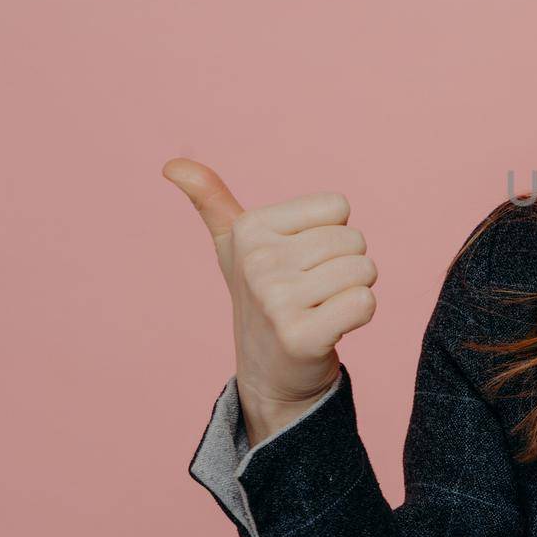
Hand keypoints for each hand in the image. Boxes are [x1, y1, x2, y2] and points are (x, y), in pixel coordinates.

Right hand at [163, 157, 378, 436]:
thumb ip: (212, 201)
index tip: (302, 261)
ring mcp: (276, 300)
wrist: (269, 371)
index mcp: (249, 229)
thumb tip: (172, 165)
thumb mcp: (234, 245)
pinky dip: (359, 316)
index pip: (338, 207)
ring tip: (320, 308)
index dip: (331, 234)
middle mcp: (257, 261)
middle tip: (314, 291)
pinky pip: (364, 303)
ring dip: (353, 291)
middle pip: (354, 240)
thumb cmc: (263, 296)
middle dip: (345, 266)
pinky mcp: (300, 336)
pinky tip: (330, 328)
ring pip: (364, 270)